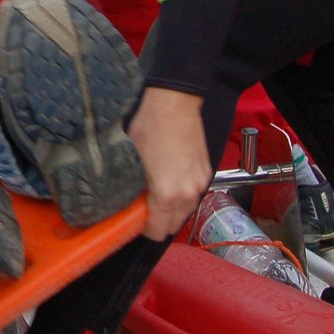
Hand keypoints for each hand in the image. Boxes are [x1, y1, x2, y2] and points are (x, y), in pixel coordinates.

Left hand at [128, 88, 211, 239]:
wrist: (175, 103)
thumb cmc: (149, 126)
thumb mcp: (131, 158)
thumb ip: (132, 186)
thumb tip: (126, 200)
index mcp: (166, 194)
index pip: (157, 230)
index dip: (144, 230)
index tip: (134, 222)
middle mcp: (187, 194)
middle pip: (173, 225)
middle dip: (158, 223)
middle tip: (142, 210)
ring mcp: (200, 183)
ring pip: (186, 212)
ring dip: (172, 211)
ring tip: (155, 197)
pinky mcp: (207, 172)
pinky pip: (194, 196)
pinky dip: (183, 197)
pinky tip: (170, 185)